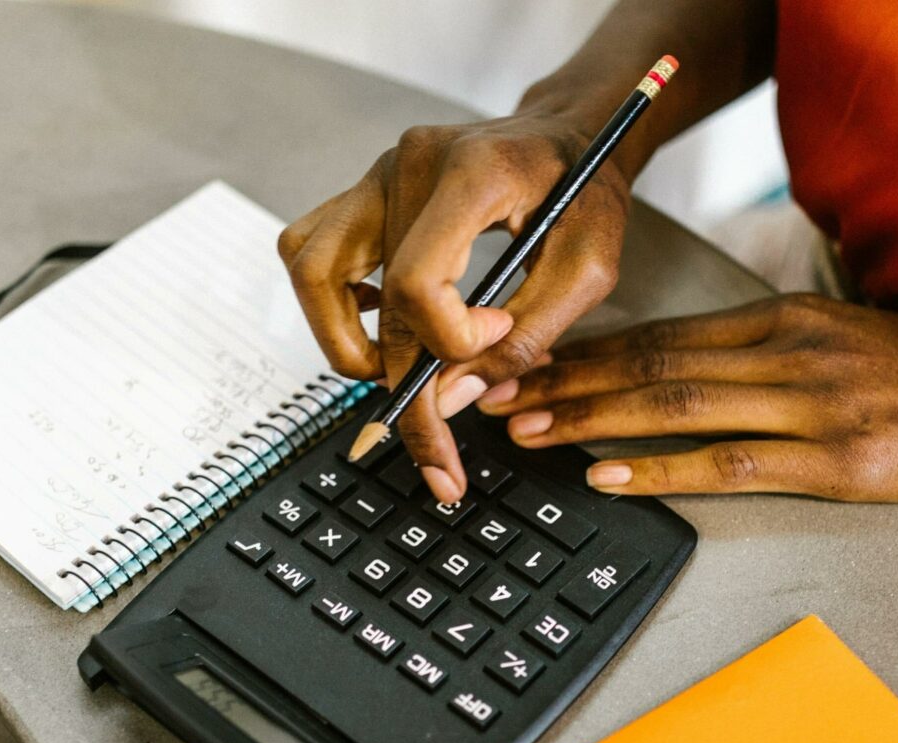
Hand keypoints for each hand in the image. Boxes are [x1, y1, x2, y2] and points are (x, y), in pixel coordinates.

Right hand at [277, 112, 629, 501]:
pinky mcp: (364, 189)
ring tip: (394, 379)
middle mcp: (408, 165)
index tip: (494, 338)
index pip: (417, 281)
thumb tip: (451, 402)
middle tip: (437, 454)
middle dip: (404, 390)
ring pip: (311, 271)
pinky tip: (381, 322)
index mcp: (471, 174)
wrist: (571, 133)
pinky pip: (309, 250)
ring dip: (343, 341)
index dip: (448, 338)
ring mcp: (376, 173)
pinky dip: (332, 302)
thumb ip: (526, 338)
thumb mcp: (587, 269)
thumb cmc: (584, 192)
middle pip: (373, 298)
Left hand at [477, 294, 897, 499]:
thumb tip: (690, 362)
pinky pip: (730, 465)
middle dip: (566, 382)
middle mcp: (792, 352)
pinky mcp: (837, 464)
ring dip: (592, 421)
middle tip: (498, 397)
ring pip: (678, 407)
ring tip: (531, 432)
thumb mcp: (847, 334)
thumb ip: (771, 344)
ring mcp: (814, 407)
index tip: (531, 364)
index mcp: (789, 317)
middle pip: (654, 364)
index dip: (588, 350)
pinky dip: (660, 470)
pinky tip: (609, 475)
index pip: (665, 332)